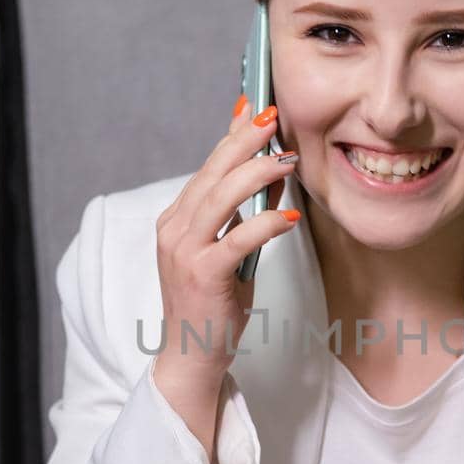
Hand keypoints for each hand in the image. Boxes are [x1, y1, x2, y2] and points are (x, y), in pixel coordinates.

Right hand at [152, 96, 298, 398]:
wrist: (191, 354)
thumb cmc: (213, 304)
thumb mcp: (227, 251)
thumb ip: (240, 214)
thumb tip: (268, 174)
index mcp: (177, 219)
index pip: (208, 167)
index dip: (232, 136)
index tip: (255, 108)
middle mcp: (175, 228)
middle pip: (212, 172)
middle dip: (245, 141)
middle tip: (274, 117)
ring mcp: (185, 250)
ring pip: (221, 197)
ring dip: (257, 173)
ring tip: (287, 160)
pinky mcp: (203, 274)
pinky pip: (237, 239)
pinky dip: (264, 224)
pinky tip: (288, 217)